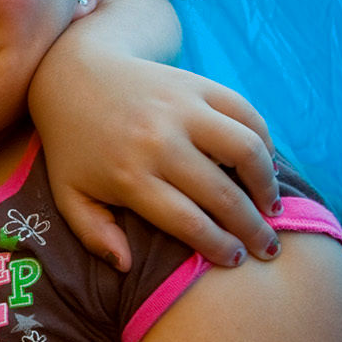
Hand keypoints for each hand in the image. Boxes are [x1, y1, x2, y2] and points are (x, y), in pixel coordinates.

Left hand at [32, 51, 278, 270]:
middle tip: (268, 247)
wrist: (73, 75)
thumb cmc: (74, 144)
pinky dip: (264, 140)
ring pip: (246, 150)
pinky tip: (265, 164)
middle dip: (254, 228)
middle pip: (223, 195)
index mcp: (129, 175)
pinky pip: (245, 113)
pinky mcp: (196, 84)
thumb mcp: (68, 193)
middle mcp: (159, 142)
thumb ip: (93, 234)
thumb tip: (126, 267)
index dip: (220, 246)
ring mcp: (181, 109)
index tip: (236, 260)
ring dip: (268, 183)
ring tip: (273, 206)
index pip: (189, 222)